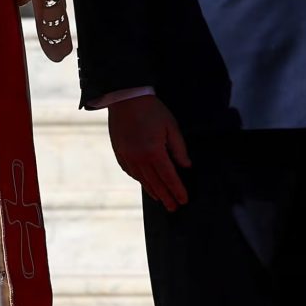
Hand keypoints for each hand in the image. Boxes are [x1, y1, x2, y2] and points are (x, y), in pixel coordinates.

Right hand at [107, 94, 190, 211]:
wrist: (126, 98)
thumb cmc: (152, 110)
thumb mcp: (171, 126)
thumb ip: (179, 149)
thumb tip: (185, 166)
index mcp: (154, 152)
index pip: (169, 177)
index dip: (177, 190)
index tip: (184, 200)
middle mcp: (139, 158)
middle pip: (155, 183)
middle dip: (166, 197)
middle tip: (173, 208)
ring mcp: (127, 156)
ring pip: (142, 179)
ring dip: (153, 191)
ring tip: (161, 199)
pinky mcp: (119, 152)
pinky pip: (130, 171)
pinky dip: (139, 179)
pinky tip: (145, 183)